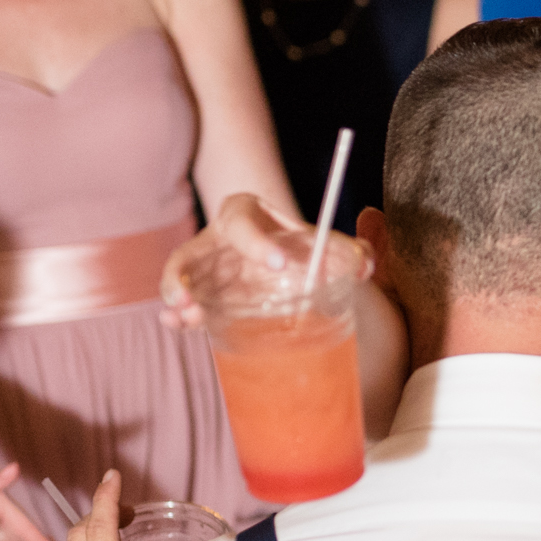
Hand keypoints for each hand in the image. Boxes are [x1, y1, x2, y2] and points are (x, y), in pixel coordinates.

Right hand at [160, 193, 368, 327]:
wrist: (284, 261)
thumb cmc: (301, 247)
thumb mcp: (322, 243)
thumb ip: (347, 250)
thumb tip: (364, 264)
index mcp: (246, 215)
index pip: (244, 222)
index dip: (258, 243)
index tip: (280, 265)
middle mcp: (216, 240)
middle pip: (194, 251)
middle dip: (188, 275)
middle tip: (197, 302)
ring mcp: (204, 268)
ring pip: (181, 278)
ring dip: (178, 297)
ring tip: (186, 317)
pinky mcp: (199, 294)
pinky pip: (180, 302)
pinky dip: (176, 314)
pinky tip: (177, 325)